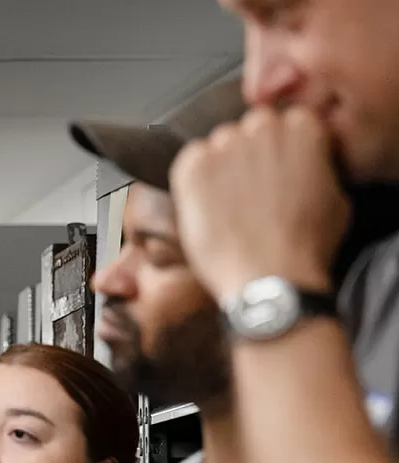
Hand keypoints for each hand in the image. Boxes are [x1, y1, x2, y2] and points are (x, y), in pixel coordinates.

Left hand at [170, 106, 349, 300]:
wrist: (269, 275)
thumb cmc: (305, 246)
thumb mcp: (335, 199)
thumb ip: (317, 168)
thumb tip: (307, 168)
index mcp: (304, 126)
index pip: (282, 124)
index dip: (275, 153)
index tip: (272, 174)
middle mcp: (263, 127)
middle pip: (248, 130)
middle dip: (247, 155)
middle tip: (247, 192)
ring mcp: (225, 144)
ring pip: (218, 145)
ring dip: (220, 168)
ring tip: (226, 206)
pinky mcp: (194, 166)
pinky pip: (189, 161)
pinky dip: (193, 180)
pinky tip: (206, 208)